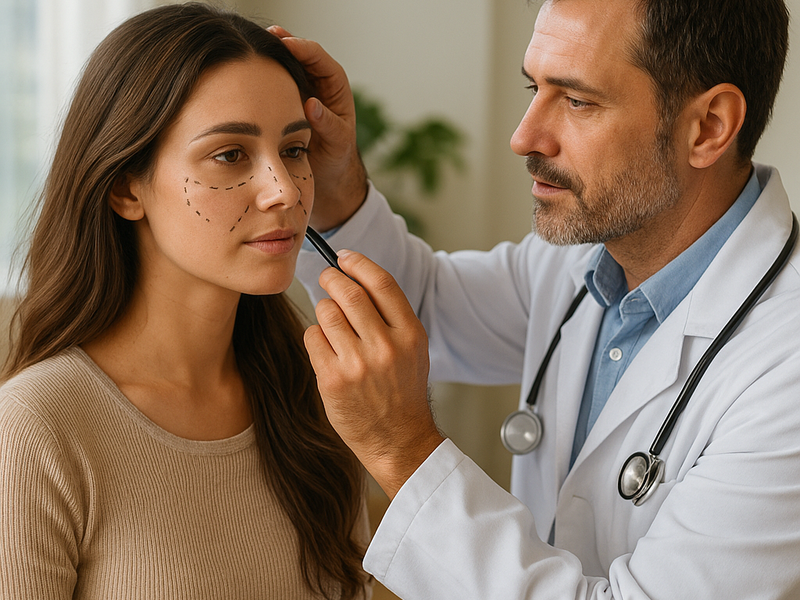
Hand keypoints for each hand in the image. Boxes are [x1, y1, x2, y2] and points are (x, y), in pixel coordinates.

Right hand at [268, 26, 368, 230]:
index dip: (303, 48)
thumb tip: (311, 104)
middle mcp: (318, 82)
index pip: (320, 59)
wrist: (326, 171)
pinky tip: (245, 69)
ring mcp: (300, 87)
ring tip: (251, 45)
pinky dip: (262, 73)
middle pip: (300, 53)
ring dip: (270, 53)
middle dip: (283, 42)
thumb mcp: (337, 141)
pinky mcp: (285, 99)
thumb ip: (327, 124)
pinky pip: (274, 79)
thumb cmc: (336, 156)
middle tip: (264, 35)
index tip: (287, 43)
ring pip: (285, 63)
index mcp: (335, 87)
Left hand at [304, 251, 444, 497]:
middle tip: (325, 278)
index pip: (381, 282)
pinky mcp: (334, 380)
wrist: (399, 440)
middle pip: (349, 292)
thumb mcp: (412, 348)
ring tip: (330, 322)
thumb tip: (356, 275)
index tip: (344, 256)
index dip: (358, 263)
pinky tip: (325, 348)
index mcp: (410, 333)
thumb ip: (391, 315)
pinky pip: (312, 337)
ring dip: (324, 309)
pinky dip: (315, 336)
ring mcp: (359, 364)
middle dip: (331, 278)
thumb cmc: (402, 389)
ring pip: (327, 312)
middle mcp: (386, 346)